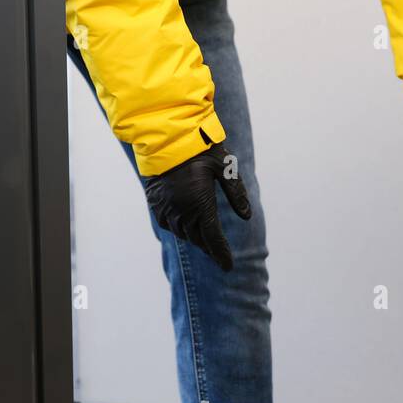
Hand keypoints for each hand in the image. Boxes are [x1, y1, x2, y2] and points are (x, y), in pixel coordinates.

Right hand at [143, 143, 251, 270]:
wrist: (164, 136)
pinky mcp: (155, 203)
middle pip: (198, 239)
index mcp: (201, 205)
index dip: (221, 254)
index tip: (228, 267)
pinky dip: (178, 227)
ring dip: (194, 238)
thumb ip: (236, 193)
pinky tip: (184, 225)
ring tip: (204, 241)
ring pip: (182, 233)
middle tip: (218, 254)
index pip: (213, 239)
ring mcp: (166, 209)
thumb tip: (247, 216)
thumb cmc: (200, 148)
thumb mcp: (225, 167)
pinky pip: (167, 223)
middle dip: (209, 248)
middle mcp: (182, 212)